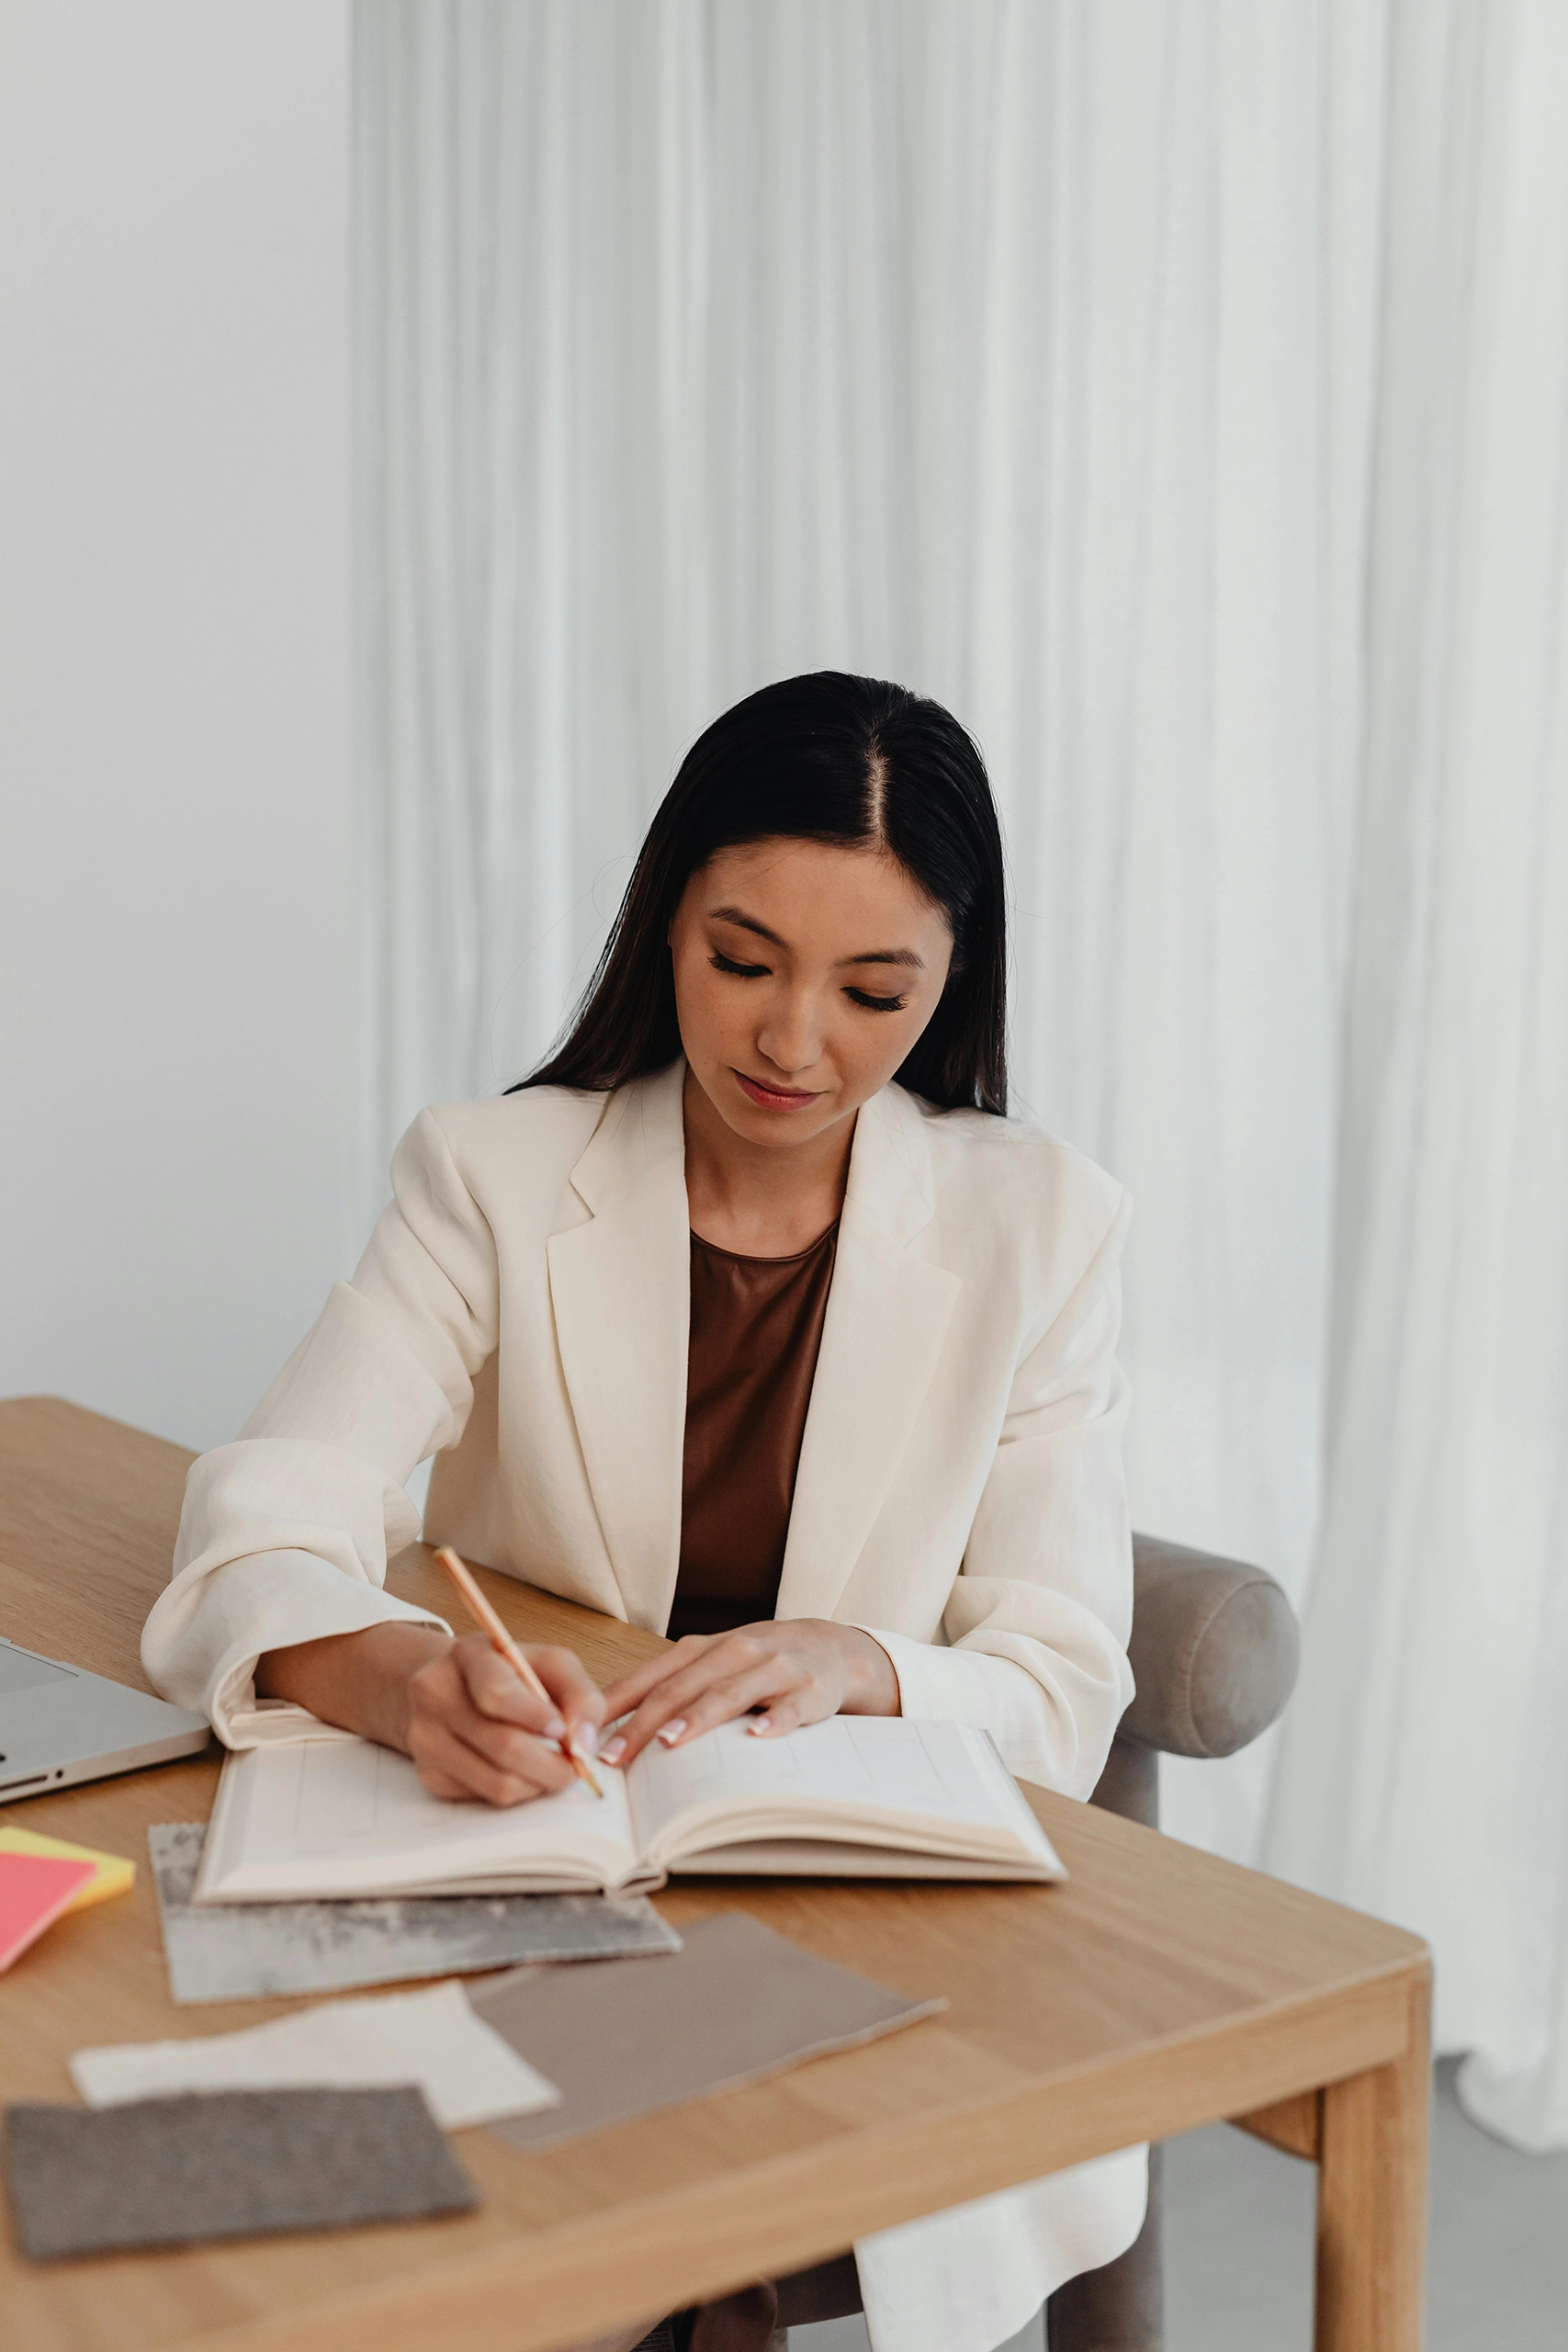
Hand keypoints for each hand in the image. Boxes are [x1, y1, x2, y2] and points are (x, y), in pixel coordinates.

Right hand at [402, 1633, 606, 1805]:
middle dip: (553, 1764)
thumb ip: (579, 1695)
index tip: (564, 1731)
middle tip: (576, 1766)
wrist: (455, 1688)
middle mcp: (437, 1693)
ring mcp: (425, 1737)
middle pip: (504, 1746)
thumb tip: (585, 1744)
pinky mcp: (428, 1774)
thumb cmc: (512, 1675)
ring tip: (551, 1768)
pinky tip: (520, 1771)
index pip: (497, 1694)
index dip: (536, 1719)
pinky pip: (484, 1798)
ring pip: (497, 1782)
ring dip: (538, 1783)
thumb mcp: (551, 1665)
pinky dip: (515, 1792)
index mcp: (470, 1655)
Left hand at [596, 1619, 899, 1769]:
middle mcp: (733, 1653)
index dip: (615, 1708)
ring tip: (670, 1742)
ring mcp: (773, 1669)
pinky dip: (774, 1722)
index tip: (583, 1738)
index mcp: (701, 1651)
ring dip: (698, 1718)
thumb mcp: (710, 1667)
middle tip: (614, 1758)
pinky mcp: (810, 1690)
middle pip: (680, 1688)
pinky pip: (790, 1708)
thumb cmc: (755, 1664)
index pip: (649, 1679)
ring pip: (729, 1693)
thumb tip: (604, 1733)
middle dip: (643, 1724)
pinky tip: (757, 1738)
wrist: (830, 1647)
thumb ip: (667, 1692)